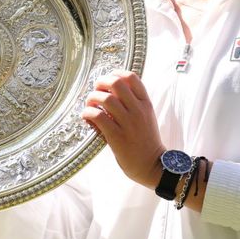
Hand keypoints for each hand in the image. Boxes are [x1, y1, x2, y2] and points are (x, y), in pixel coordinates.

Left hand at [81, 69, 164, 188]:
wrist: (152, 165)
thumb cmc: (146, 141)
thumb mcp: (146, 117)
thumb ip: (134, 103)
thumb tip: (111, 90)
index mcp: (146, 104)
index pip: (132, 78)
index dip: (116, 73)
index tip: (108, 79)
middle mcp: (138, 111)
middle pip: (116, 83)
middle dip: (101, 82)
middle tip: (96, 90)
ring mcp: (128, 123)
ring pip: (106, 98)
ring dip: (92, 98)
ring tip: (90, 105)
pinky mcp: (117, 137)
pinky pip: (99, 117)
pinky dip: (88, 113)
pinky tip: (87, 117)